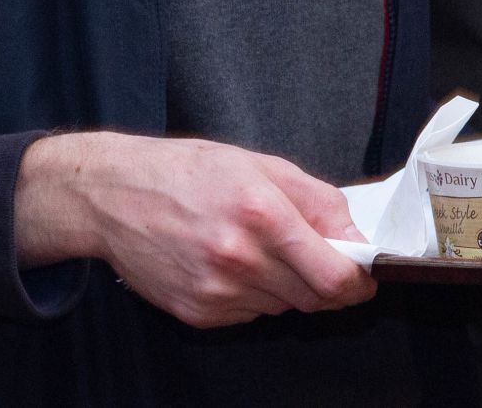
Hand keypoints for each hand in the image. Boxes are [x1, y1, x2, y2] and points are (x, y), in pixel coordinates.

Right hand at [15, 132, 376, 326]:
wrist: (114, 196)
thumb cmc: (191, 172)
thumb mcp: (265, 166)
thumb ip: (320, 203)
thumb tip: (358, 239)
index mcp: (263, 215)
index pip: (332, 276)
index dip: (360, 282)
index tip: (368, 276)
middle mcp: (239, 259)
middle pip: (314, 299)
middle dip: (331, 285)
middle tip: (325, 261)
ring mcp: (215, 292)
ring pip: (284, 307)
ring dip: (290, 287)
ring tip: (264, 250)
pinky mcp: (196, 313)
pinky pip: (250, 314)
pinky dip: (257, 295)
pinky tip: (235, 264)